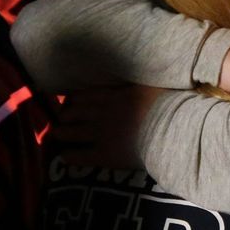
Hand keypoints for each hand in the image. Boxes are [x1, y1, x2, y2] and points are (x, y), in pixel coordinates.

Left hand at [51, 85, 166, 167]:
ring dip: (61, 133)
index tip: (72, 100)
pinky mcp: (104, 155)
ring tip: (57, 134)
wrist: (171, 130)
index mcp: (113, 96)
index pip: (85, 95)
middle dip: (65, 115)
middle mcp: (101, 113)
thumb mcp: (151, 86)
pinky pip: (79, 156)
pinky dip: (70, 156)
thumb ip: (139, 83)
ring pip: (70, 132)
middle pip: (72, 112)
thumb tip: (142, 72)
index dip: (75, 98)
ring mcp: (100, 134)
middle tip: (63, 118)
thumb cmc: (167, 106)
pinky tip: (64, 157)